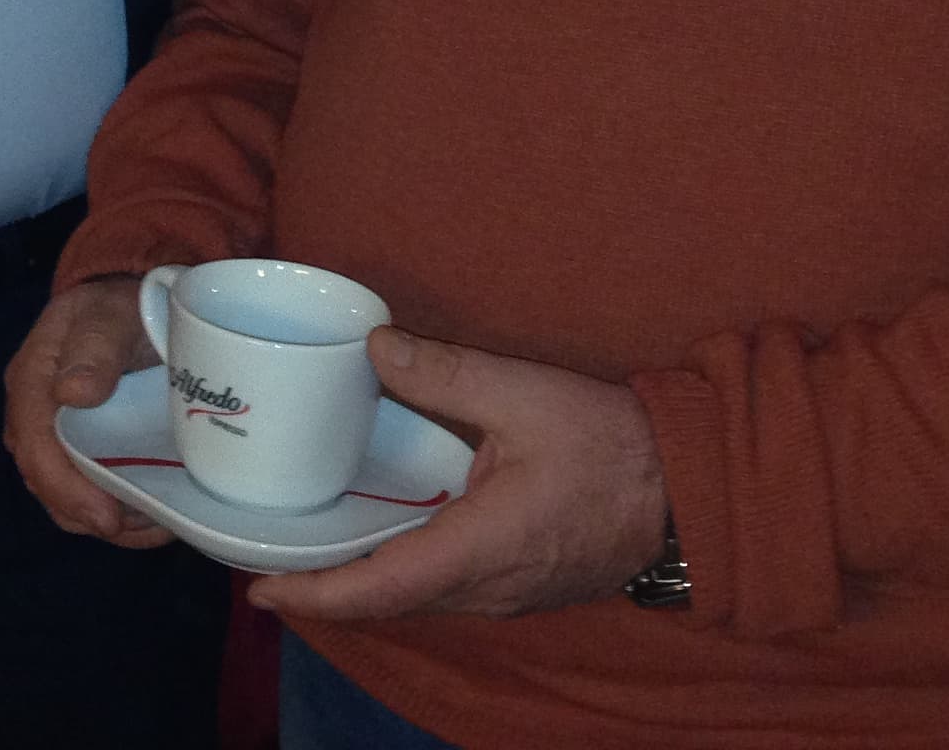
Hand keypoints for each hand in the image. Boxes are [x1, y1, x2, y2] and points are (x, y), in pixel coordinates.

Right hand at [3, 276, 173, 547]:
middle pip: (44, 480)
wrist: (128, 301)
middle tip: (143, 527)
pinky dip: (112, 513)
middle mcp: (32, 412)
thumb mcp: (111, 316)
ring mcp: (50, 433)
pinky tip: (148, 515)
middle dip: (87, 514)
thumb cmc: (119, 306)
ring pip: (60, 495)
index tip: (110, 517)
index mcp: (32, 378)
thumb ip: (94, 347)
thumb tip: (70, 391)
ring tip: (153, 524)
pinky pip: (79, 491)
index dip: (66, 489)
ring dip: (102, 520)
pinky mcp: (73, 447)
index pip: (34, 444)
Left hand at [249, 328, 665, 625]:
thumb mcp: (523, 394)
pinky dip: (399, 570)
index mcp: (479, 550)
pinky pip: (444, 587)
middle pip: (388, 600)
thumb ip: (444, 374)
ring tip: (306, 546)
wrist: (688, 490)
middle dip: (323, 588)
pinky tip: (376, 534)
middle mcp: (486, 588)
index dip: (315, 594)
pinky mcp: (519, 582)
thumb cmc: (611, 446)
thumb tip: (373, 347)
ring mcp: (506, 593)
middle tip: (263, 557)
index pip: (380, 588)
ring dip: (361, 581)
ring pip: (417, 597)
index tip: (261, 588)